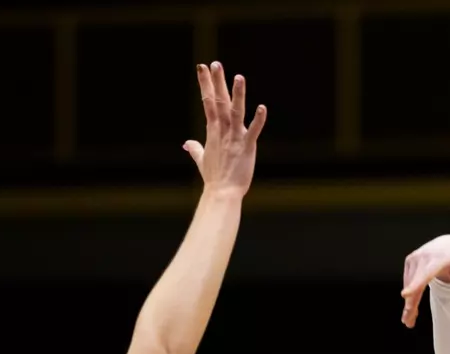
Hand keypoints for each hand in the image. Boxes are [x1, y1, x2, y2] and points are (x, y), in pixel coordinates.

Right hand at [183, 62, 265, 197]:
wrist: (222, 193)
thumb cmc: (214, 178)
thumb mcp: (202, 160)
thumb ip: (195, 149)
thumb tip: (187, 143)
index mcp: (213, 130)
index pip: (207, 102)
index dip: (205, 84)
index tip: (202, 68)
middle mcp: (223, 131)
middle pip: (218, 101)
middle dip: (217, 82)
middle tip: (215, 63)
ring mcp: (235, 138)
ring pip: (235, 111)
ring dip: (237, 94)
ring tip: (238, 76)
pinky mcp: (247, 147)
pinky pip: (253, 131)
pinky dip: (258, 120)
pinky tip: (262, 107)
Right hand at [399, 235, 449, 327]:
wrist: (449, 243)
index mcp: (437, 259)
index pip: (426, 274)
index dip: (415, 285)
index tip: (406, 295)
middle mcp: (423, 258)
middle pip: (414, 285)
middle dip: (410, 304)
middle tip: (408, 322)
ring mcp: (414, 259)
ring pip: (409, 285)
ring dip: (409, 304)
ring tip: (409, 320)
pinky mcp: (409, 261)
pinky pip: (408, 282)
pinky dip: (410, 296)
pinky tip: (411, 309)